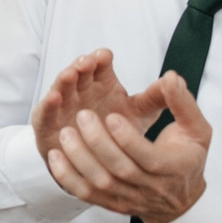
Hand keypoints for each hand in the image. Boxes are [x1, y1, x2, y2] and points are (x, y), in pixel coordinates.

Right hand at [32, 49, 146, 164]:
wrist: (102, 166)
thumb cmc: (119, 136)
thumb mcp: (139, 116)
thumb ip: (154, 99)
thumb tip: (176, 80)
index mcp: (102, 86)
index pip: (99, 66)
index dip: (100, 59)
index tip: (106, 56)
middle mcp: (80, 92)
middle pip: (78, 73)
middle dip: (81, 65)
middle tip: (87, 62)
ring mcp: (62, 107)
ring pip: (61, 88)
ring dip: (63, 79)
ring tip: (70, 74)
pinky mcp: (47, 125)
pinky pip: (45, 113)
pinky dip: (48, 105)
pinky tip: (54, 98)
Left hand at [45, 71, 211, 222]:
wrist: (181, 199)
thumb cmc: (188, 157)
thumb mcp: (196, 130)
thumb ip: (182, 104)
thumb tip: (171, 78)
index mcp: (173, 167)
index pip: (149, 158)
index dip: (128, 138)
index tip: (111, 115)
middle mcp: (151, 187)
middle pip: (121, 169)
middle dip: (98, 142)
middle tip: (82, 115)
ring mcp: (130, 198)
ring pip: (100, 183)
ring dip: (79, 158)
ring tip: (66, 132)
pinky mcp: (112, 204)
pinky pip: (86, 195)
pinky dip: (68, 177)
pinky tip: (56, 156)